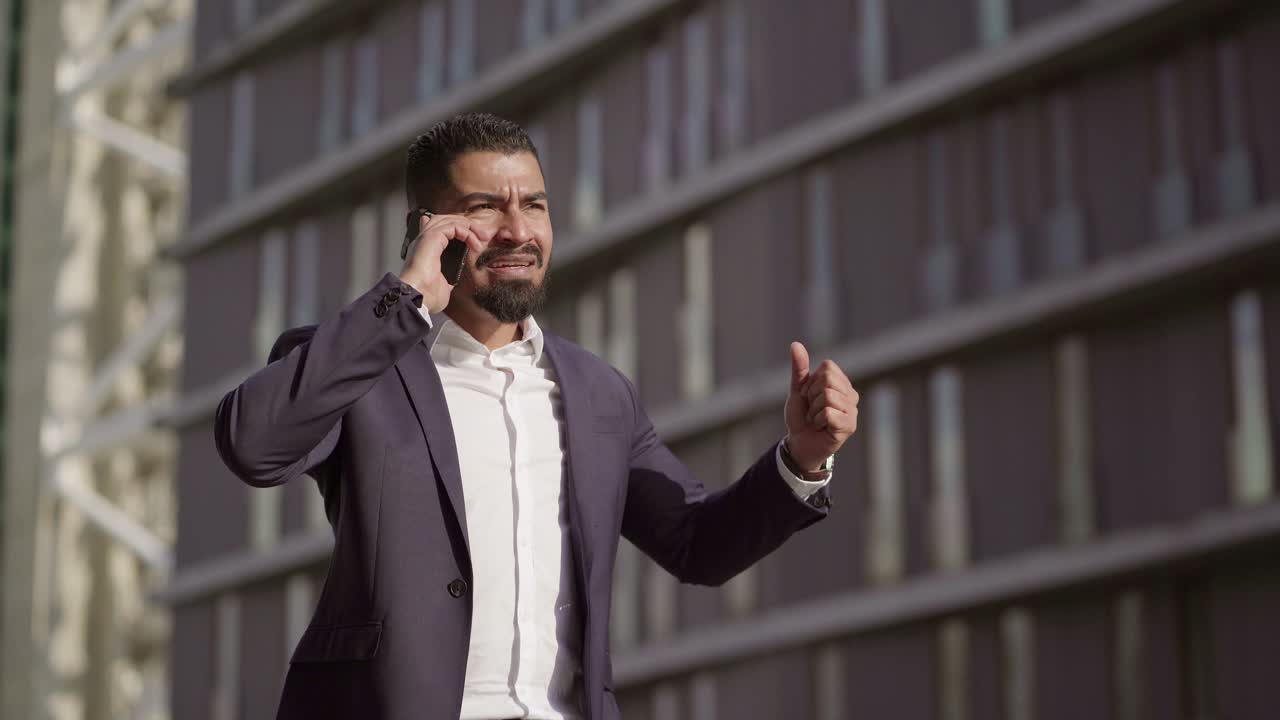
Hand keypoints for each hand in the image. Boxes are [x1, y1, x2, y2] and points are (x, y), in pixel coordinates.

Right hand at [399, 213, 486, 313]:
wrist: (418, 298)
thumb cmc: (426, 296)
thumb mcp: (443, 286)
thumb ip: (447, 279)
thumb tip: (451, 280)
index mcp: (425, 252)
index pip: (439, 230)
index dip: (457, 229)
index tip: (474, 240)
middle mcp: (424, 242)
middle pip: (445, 220)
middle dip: (466, 225)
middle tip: (482, 236)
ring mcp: (426, 238)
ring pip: (449, 220)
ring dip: (468, 226)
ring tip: (481, 237)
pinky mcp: (431, 237)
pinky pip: (453, 226)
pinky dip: (466, 232)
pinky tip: (474, 243)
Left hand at [783, 342, 858, 469]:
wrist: (799, 444)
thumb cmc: (802, 417)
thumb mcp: (798, 390)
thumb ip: (799, 368)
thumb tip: (795, 344)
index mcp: (841, 383)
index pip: (827, 367)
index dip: (811, 382)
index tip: (810, 397)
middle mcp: (851, 395)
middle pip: (827, 380)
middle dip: (811, 395)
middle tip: (813, 409)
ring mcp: (853, 411)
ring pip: (827, 396)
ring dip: (814, 410)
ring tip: (817, 419)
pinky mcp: (850, 426)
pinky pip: (829, 413)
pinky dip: (818, 420)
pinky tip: (821, 427)